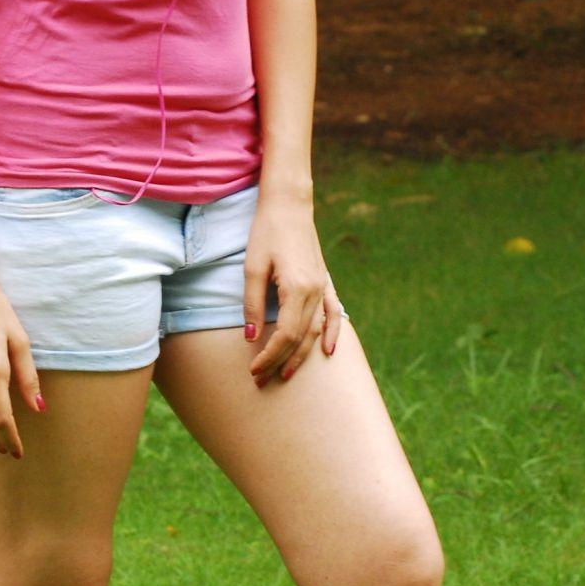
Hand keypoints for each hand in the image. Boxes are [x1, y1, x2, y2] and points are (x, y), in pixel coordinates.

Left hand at [243, 192, 343, 385]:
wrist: (289, 205)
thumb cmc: (266, 232)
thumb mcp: (252, 267)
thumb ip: (252, 303)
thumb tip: (251, 337)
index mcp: (296, 288)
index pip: (284, 335)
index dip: (269, 356)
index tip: (254, 370)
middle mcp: (315, 291)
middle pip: (300, 338)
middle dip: (281, 361)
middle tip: (262, 380)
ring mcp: (323, 286)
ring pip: (316, 330)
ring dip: (302, 354)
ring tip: (287, 373)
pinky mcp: (325, 281)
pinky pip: (333, 313)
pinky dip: (333, 333)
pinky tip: (329, 351)